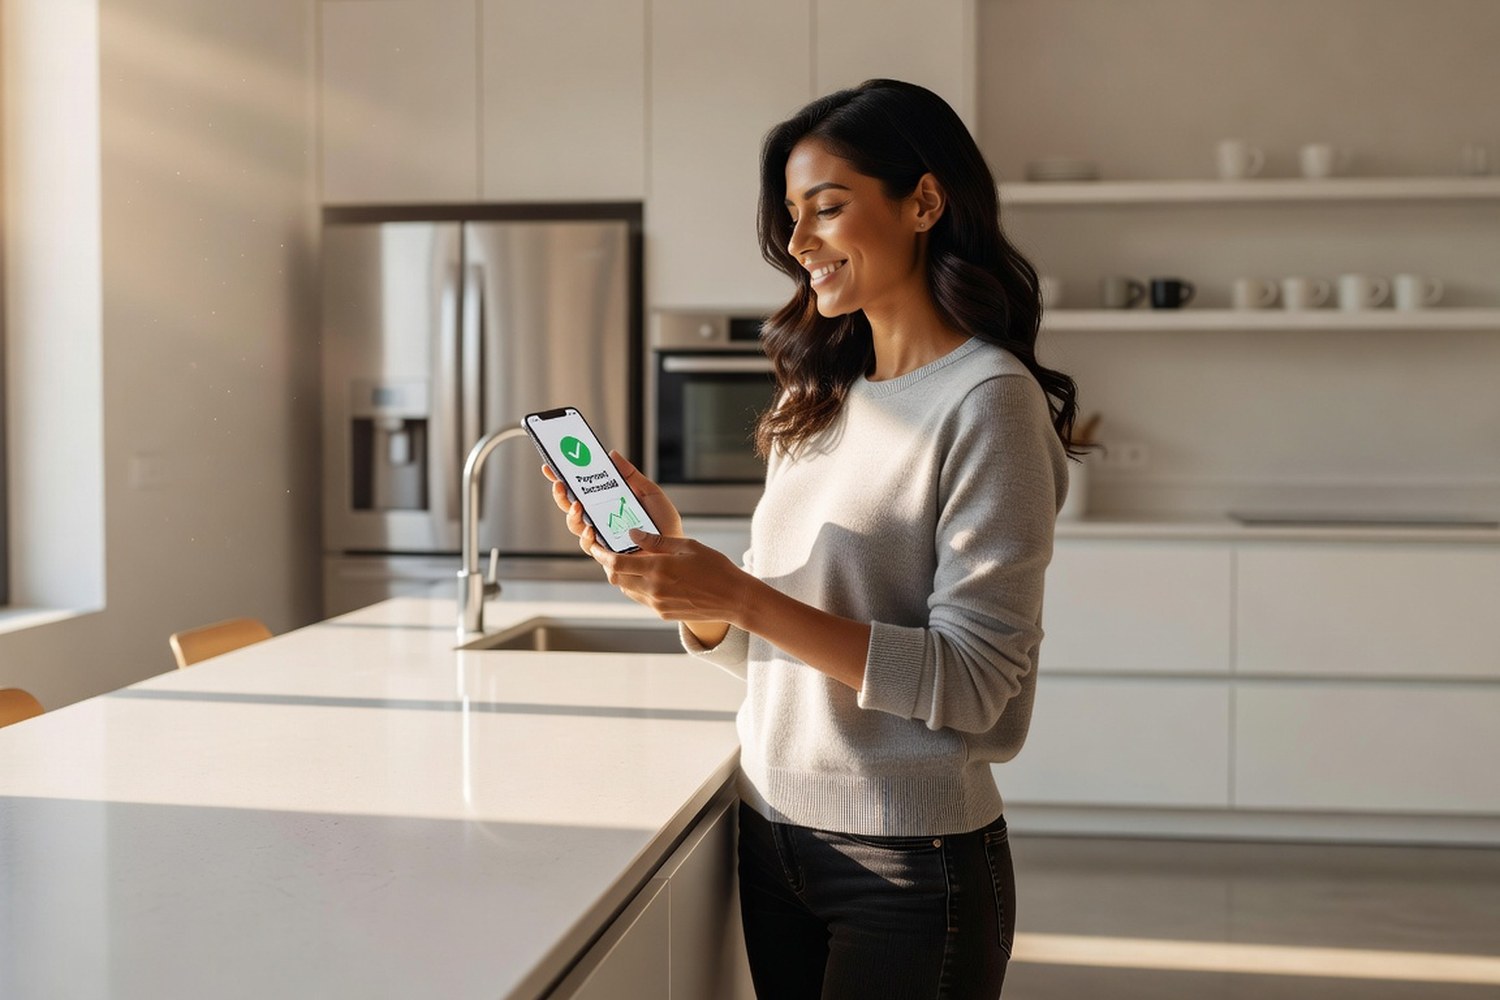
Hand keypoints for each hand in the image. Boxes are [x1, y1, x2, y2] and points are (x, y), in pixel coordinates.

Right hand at [542, 450, 684, 541]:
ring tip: (578, 507)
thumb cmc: (664, 525)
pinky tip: (591, 530)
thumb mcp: (650, 493)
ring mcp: (601, 539)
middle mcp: (600, 522)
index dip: (563, 480)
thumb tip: (612, 454)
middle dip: (561, 495)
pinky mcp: (607, 557)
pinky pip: (591, 548)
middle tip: (561, 484)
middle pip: (570, 508)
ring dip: (572, 516)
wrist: (676, 551)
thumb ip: (631, 476)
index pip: (580, 491)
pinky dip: (588, 539)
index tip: (550, 467)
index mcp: (607, 505)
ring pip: (576, 527)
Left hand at [586, 529, 750, 625]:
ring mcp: (657, 604)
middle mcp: (653, 590)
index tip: (596, 546)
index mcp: (658, 569)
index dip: (602, 555)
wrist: (734, 599)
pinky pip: (642, 599)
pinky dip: (639, 587)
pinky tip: (650, 576)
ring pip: (627, 590)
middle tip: (611, 553)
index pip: (617, 564)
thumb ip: (657, 542)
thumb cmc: (715, 567)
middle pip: (616, 579)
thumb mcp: (687, 546)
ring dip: (624, 577)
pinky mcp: (663, 613)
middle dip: (609, 566)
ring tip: (632, 563)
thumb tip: (632, 535)